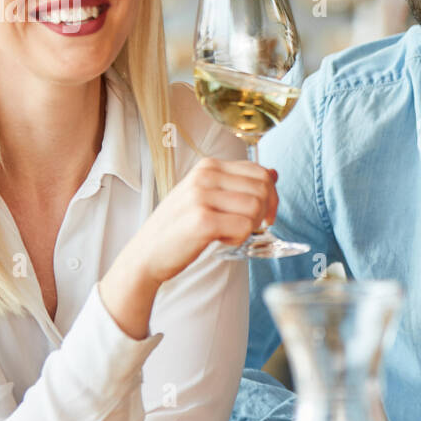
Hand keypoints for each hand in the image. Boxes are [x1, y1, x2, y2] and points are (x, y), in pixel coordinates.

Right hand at [131, 157, 278, 284]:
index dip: (272, 196)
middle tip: (246, 228)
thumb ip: (238, 184)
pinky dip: (238, 239)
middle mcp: (204, 175)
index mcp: (208, 166)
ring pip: (256, 208)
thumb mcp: (208, 196)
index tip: (264, 215)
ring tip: (227, 233)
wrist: (146, 254)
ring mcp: (201, 196)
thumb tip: (273, 173)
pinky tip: (220, 241)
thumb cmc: (179, 227)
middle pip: (263, 188)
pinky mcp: (202, 220)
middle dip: (264, 212)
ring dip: (249, 227)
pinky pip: (243, 228)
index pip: (260, 171)